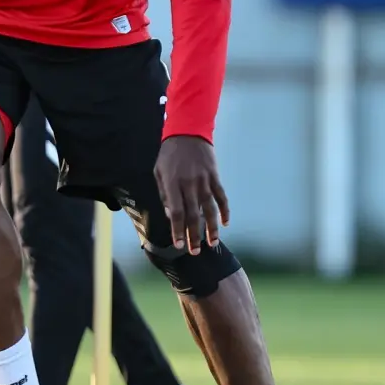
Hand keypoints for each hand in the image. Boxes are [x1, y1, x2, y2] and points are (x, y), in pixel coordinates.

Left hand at [155, 135, 229, 255]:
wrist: (187, 132)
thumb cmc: (169, 155)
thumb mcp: (159, 172)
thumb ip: (164, 194)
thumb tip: (171, 215)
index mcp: (172, 183)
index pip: (176, 212)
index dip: (177, 230)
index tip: (178, 245)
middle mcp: (189, 184)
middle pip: (192, 215)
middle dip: (193, 236)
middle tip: (195, 252)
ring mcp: (204, 180)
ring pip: (209, 209)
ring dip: (211, 228)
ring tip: (212, 244)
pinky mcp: (214, 177)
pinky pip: (221, 197)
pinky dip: (225, 211)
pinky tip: (225, 223)